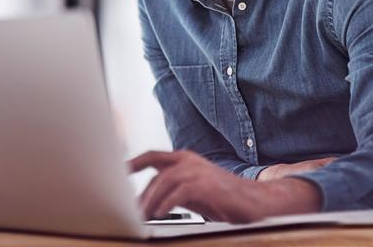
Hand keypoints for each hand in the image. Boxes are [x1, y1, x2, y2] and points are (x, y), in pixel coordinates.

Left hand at [128, 150, 320, 222]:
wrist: (254, 200)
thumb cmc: (223, 197)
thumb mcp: (193, 192)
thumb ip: (173, 190)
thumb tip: (149, 201)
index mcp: (185, 159)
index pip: (153, 156)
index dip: (134, 162)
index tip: (118, 171)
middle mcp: (189, 160)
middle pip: (155, 172)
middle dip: (141, 193)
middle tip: (132, 210)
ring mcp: (197, 170)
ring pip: (164, 181)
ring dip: (151, 200)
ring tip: (144, 215)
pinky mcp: (205, 184)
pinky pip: (179, 192)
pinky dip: (167, 203)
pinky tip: (161, 214)